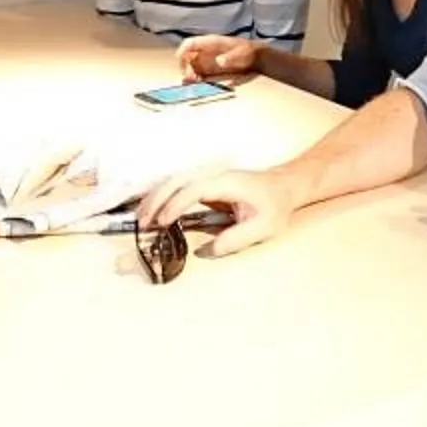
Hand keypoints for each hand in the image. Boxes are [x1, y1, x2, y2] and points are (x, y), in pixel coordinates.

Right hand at [137, 165, 299, 253]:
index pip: (193, 189)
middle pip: (177, 180)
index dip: (175, 204)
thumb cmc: (275, 205)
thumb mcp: (262, 228)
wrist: (285, 186)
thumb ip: (235, 240)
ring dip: (155, 197)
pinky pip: (179, 186)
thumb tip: (207, 251)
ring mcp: (209, 178)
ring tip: (141, 218)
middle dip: (156, 200)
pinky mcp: (206, 184)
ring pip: (174, 181)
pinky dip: (163, 196)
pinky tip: (154, 210)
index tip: (163, 222)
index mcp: (226, 183)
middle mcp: (214, 176)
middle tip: (143, 223)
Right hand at [178, 35, 258, 79]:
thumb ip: (230, 58)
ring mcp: (208, 62)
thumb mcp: (241, 53)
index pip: (190, 44)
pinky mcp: (211, 72)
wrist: (258, 60)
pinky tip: (200, 86)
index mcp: (211, 43)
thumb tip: (219, 61)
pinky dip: (197, 82)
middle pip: (188, 58)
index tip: (181, 61)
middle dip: (186, 68)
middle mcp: (206, 53)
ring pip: (191, 69)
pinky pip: (199, 76)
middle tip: (191, 79)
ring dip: (190, 77)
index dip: (182, 51)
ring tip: (194, 84)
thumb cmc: (249, 52)